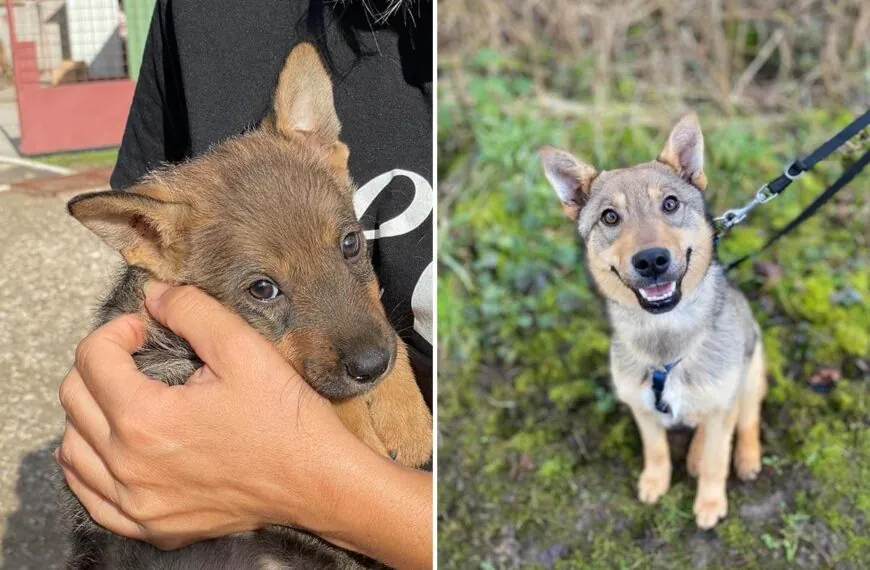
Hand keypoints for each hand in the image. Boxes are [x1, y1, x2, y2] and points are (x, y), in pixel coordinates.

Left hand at [58, 282, 431, 568]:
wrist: (315, 479)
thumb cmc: (285, 421)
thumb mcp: (244, 349)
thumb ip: (192, 311)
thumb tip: (156, 296)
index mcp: (146, 418)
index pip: (92, 359)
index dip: (116, 330)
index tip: (143, 329)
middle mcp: (130, 466)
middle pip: (74, 400)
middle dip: (99, 365)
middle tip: (135, 357)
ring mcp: (137, 503)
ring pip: (73, 450)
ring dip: (90, 414)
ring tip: (126, 399)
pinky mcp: (151, 526)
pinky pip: (91, 496)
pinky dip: (92, 466)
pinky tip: (117, 449)